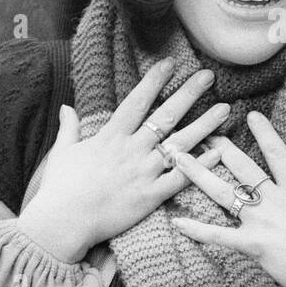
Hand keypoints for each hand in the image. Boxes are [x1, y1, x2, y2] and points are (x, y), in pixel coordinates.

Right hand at [18, 58, 230, 262]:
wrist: (63, 223)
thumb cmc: (60, 189)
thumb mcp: (62, 153)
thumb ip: (68, 128)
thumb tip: (66, 107)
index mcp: (110, 137)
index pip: (136, 102)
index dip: (153, 81)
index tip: (169, 63)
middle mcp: (131, 150)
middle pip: (165, 117)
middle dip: (188, 94)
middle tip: (208, 76)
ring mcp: (143, 173)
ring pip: (180, 144)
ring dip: (204, 125)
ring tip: (225, 109)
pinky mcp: (150, 197)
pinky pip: (180, 179)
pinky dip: (199, 166)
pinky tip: (218, 152)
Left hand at [170, 110, 285, 286]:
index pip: (278, 153)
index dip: (264, 132)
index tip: (250, 113)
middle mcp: (275, 201)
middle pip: (242, 169)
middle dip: (220, 148)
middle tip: (201, 132)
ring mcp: (261, 223)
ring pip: (223, 194)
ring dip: (198, 175)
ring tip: (177, 159)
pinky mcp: (253, 246)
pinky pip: (220, 236)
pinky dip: (198, 229)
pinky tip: (176, 221)